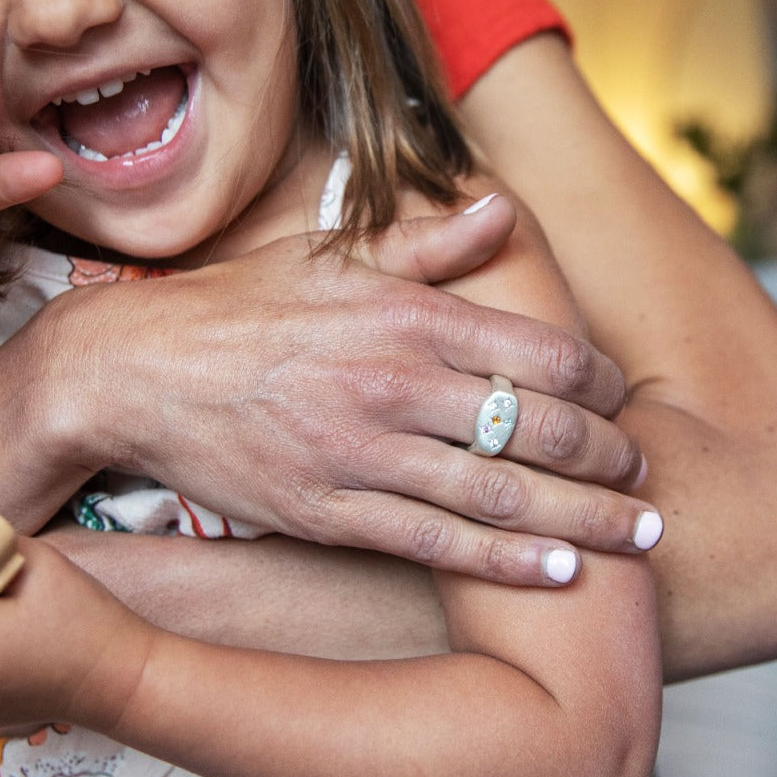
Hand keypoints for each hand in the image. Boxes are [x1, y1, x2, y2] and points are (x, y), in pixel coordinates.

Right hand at [0, 195, 657, 586]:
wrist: (135, 368)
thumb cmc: (235, 307)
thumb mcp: (325, 256)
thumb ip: (422, 241)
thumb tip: (498, 207)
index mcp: (399, 313)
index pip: (536, 350)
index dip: (596, 380)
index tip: (616, 397)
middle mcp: (390, 382)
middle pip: (535, 426)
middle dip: (606, 454)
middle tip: (640, 473)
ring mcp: (358, 452)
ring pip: (498, 493)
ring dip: (581, 515)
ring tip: (633, 530)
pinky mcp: (325, 510)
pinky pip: (434, 543)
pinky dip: (505, 560)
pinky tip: (557, 568)